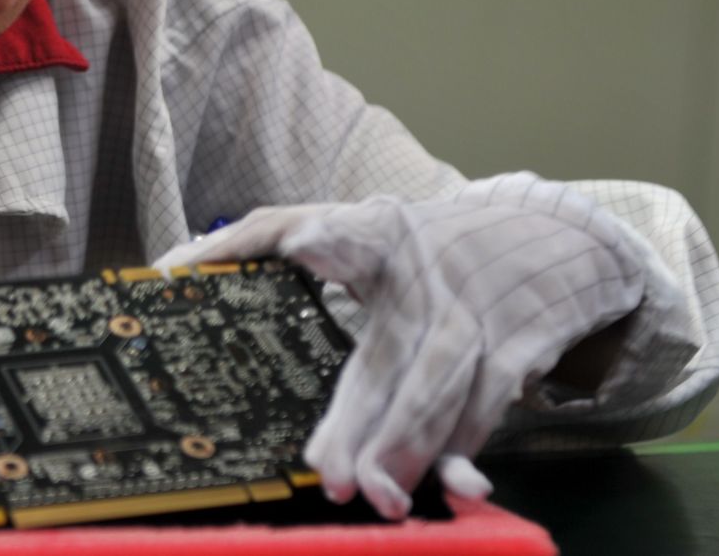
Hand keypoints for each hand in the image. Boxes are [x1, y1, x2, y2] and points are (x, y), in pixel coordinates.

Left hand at [156, 181, 645, 518]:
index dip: (329, 237)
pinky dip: (467, 446)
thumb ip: (262, 245)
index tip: (305, 243)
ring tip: (378, 495)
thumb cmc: (420, 243)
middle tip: (327, 470)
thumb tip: (169, 270)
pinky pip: (489, 404)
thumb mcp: (353, 224)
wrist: (549, 237)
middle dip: (364, 414)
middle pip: (396, 346)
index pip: (350, 230)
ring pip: (444, 384)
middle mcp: (430, 273)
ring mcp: (478, 311)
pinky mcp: (518, 345)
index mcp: (380, 232)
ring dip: (411, 444)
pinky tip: (454, 484)